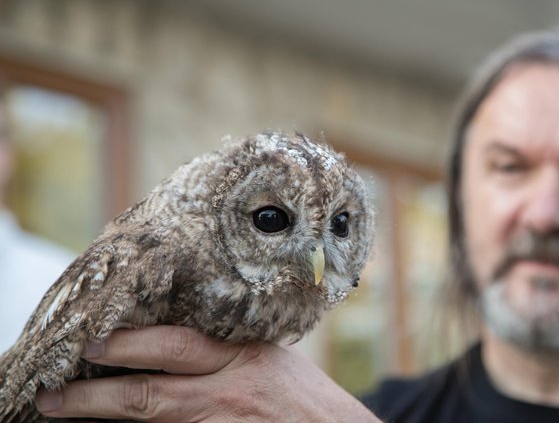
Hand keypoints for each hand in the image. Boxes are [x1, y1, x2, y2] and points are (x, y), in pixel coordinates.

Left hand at [35, 325, 378, 421]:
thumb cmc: (305, 397)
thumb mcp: (270, 357)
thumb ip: (227, 350)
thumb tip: (177, 343)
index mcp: (242, 358)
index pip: (175, 346)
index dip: (129, 344)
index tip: (93, 342)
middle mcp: (228, 394)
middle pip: (149, 396)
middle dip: (95, 397)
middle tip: (55, 396)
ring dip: (108, 421)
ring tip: (68, 415)